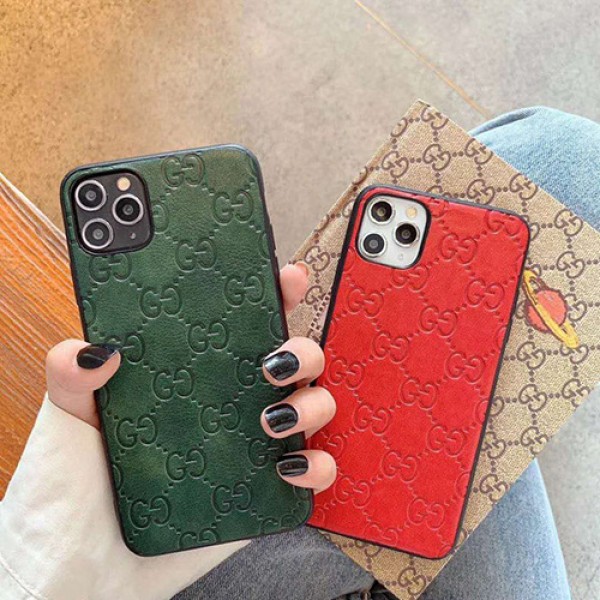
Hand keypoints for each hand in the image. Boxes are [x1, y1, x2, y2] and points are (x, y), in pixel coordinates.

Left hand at [46, 262, 335, 492]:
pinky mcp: (264, 491)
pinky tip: (288, 467)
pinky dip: (317, 464)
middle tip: (273, 362)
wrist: (81, 571)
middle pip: (293, 358)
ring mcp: (252, 446)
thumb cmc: (72, 491)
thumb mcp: (67, 422)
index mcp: (194, 375)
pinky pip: (314, 470)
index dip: (272, 294)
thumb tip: (96, 347)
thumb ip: (71, 378)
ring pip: (315, 406)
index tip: (287, 278)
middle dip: (302, 348)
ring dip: (311, 404)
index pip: (242, 323)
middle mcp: (230, 404)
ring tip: (270, 420)